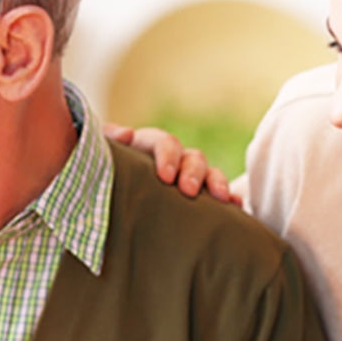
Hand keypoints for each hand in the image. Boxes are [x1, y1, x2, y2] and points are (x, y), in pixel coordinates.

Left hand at [102, 124, 238, 204]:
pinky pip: (221, 195)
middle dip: (193, 173)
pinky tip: (236, 207)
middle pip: (193, 157)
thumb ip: (109, 142)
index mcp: (149, 146)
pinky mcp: (200, 197)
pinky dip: (231, 199)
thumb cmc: (106, 174)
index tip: (165, 177)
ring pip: (211, 173)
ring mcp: (190, 177)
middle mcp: (175, 159)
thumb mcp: (105, 158)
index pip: (165, 143)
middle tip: (188, 191)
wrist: (109, 200)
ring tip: (222, 199)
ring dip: (218, 183)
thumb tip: (126, 133)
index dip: (168, 156)